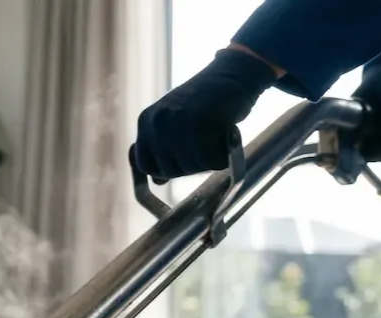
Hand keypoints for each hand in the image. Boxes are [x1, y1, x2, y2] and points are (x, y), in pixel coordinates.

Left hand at [131, 47, 277, 181]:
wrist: (235, 72)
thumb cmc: (207, 102)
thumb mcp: (175, 120)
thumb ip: (163, 148)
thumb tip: (157, 181)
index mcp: (147, 120)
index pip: (145, 164)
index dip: (165, 171)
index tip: (183, 161)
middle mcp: (158, 121)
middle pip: (169, 170)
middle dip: (190, 167)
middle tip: (207, 147)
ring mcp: (179, 121)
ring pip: (191, 167)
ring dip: (208, 161)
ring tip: (216, 139)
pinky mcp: (203, 123)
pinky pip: (211, 161)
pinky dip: (223, 157)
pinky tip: (227, 137)